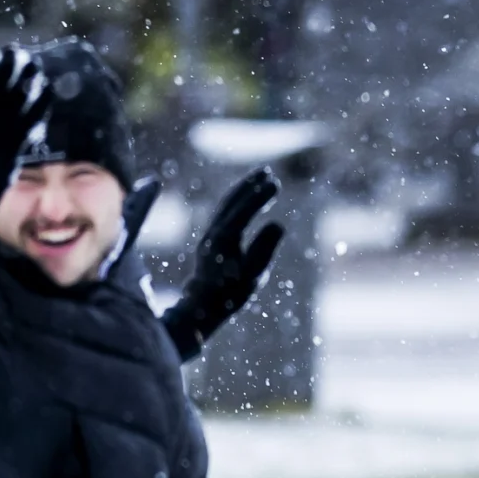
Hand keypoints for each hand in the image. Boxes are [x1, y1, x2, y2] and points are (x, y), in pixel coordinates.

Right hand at [0, 46, 52, 218]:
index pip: (5, 67)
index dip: (9, 54)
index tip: (7, 50)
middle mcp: (5, 110)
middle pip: (26, 75)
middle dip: (25, 60)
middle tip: (21, 55)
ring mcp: (23, 121)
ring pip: (39, 87)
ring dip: (36, 73)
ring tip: (29, 69)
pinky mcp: (35, 129)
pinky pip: (47, 103)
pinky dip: (45, 90)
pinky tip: (38, 85)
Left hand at [163, 169, 284, 356]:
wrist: (201, 306)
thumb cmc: (229, 294)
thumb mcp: (252, 275)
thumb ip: (264, 248)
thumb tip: (277, 224)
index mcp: (225, 239)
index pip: (244, 210)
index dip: (259, 195)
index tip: (275, 182)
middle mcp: (214, 232)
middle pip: (232, 201)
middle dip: (250, 184)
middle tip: (268, 171)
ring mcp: (210, 234)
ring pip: (226, 204)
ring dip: (242, 189)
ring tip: (259, 177)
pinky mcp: (210, 239)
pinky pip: (223, 212)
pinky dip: (236, 200)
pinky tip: (244, 198)